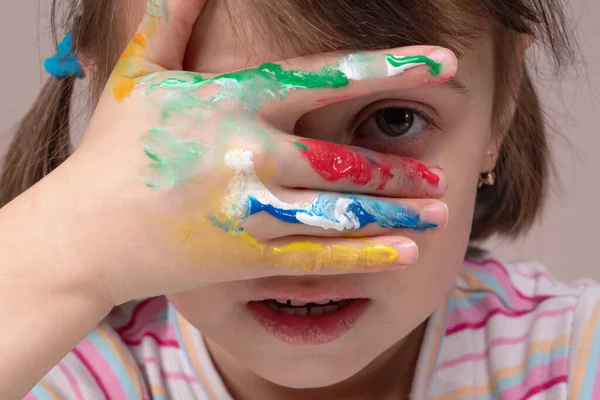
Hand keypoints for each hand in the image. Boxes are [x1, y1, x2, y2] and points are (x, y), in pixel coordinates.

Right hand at [46, 0, 456, 305]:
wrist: (82, 232)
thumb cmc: (112, 152)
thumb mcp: (137, 74)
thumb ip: (169, 20)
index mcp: (232, 102)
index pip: (326, 77)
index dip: (390, 67)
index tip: (442, 63)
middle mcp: (250, 153)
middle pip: (345, 158)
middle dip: (400, 166)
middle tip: (441, 169)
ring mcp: (252, 208)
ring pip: (343, 211)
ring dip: (400, 210)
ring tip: (444, 210)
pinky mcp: (246, 257)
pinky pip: (319, 259)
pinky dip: (368, 257)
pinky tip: (408, 254)